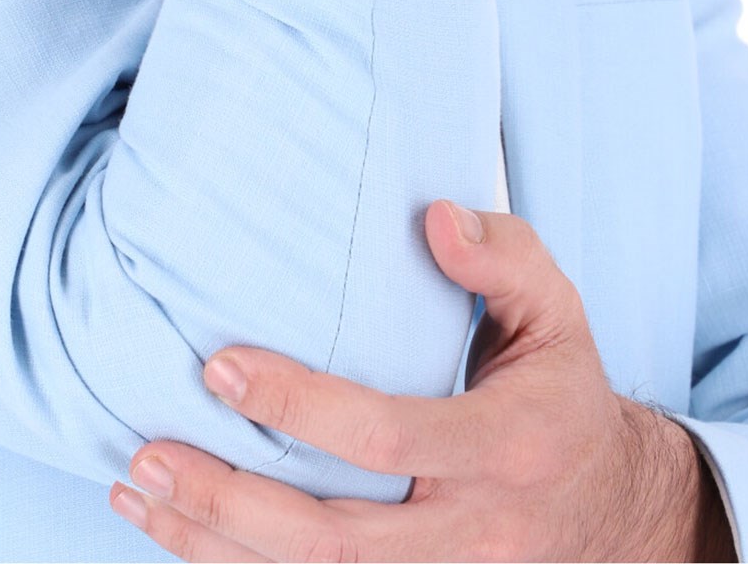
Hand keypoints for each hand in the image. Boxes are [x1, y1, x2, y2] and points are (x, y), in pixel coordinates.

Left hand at [109, 201, 734, 561]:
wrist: (611, 507)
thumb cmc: (561, 390)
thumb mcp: (556, 310)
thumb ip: (503, 257)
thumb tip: (435, 217)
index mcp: (507, 446)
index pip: (386, 436)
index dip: (298, 406)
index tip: (219, 365)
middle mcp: (474, 532)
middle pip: (335, 543)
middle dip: (229, 502)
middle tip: (147, 450)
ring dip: (213, 547)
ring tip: (136, 488)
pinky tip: (176, 529)